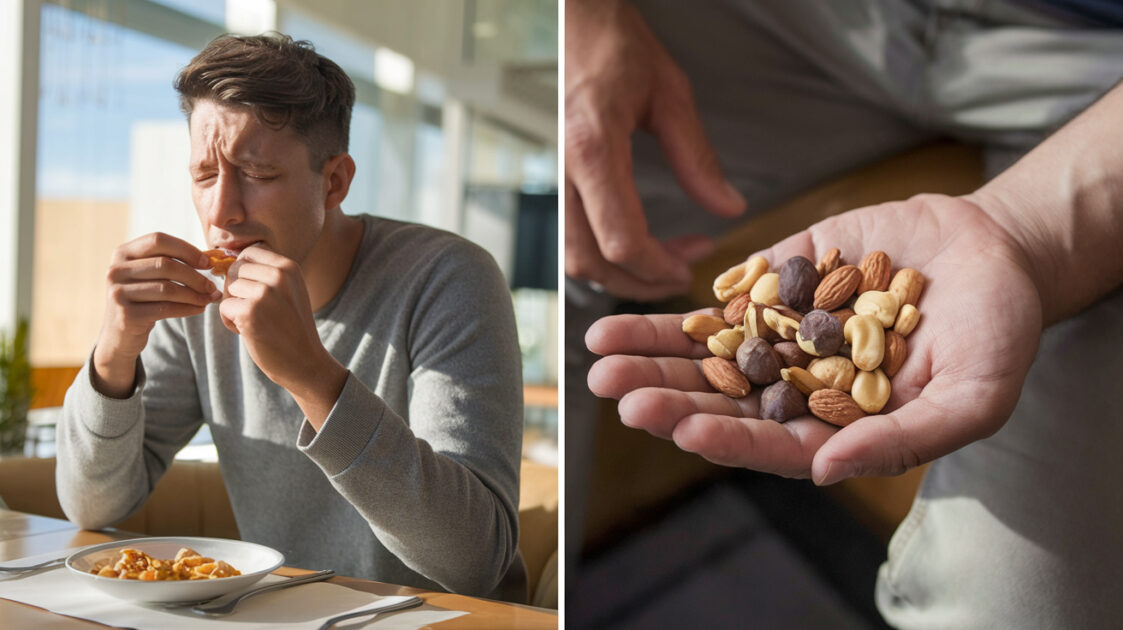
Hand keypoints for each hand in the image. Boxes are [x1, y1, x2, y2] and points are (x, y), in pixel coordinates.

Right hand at [94, 232, 219, 396]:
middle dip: (195, 276)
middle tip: (212, 286)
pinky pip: (165, 308)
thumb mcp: (150, 275)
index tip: (208, 262)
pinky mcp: (126, 315)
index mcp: (123, 253)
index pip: (158, 240)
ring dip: (195, 294)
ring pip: (167, 288)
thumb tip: (212, 257)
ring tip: (209, 298)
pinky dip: (188, 308)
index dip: (186, 250)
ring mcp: (118, 293)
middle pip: (165, 265)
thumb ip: (173, 262)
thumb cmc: (144, 298)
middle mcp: (115, 270)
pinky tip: (199, 308)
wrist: (120, 333)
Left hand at [219, 245, 345, 424]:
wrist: (305, 361)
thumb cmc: (291, 327)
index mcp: (289, 267)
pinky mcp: (250, 312)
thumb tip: (227, 260)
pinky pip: (224, 307)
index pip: (249, 253)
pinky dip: (230, 322)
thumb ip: (266, 273)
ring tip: (254, 321)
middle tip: (254, 310)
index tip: (253, 291)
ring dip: (234, 306)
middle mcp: (279, 275)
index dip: (244, 272)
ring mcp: (265, 293)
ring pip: (228, 288)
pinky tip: (248, 332)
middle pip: (235, 269)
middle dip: (237, 289)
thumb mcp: (288, 291)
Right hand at [565, 0, 745, 299]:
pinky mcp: (547, 176)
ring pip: (572, 255)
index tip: (690, 267)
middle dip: (639, 281)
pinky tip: (631, 241)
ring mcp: (548, 175)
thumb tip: (727, 207)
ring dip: (617, 272)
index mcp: (593, 147)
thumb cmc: (611, 43)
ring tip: (659, 261)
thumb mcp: (669, 92)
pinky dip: (598, 252)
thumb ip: (697, 157)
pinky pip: (566, 234)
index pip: (622, 239)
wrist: (566, 18)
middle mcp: (561, 168)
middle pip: (591, 260)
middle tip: (679, 274)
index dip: (658, 267)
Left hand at [586, 194, 1042, 483]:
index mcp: (839, 428)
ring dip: (653, 357)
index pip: (774, 445)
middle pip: (723, 401)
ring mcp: (781, 338)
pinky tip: (624, 321)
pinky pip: (716, 306)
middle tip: (617, 395)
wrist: (989, 249)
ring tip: (599, 356)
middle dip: (668, 398)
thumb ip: (904, 437)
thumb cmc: (997, 330)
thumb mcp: (975, 393)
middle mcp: (799, 389)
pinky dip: (673, 313)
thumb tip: (825, 473)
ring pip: (705, 355)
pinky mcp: (773, 290)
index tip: (686, 431)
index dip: (731, 439)